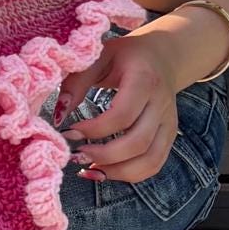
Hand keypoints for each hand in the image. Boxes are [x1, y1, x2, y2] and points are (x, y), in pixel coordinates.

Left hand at [53, 31, 179, 185]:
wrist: (162, 55)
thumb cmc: (124, 56)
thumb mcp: (98, 57)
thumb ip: (77, 82)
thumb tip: (58, 115)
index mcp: (145, 79)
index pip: (122, 115)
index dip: (93, 130)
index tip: (68, 132)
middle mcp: (161, 104)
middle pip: (138, 143)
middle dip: (103, 156)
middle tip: (75, 156)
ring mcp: (169, 122)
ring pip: (150, 160)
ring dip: (117, 172)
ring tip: (88, 169)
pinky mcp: (169, 135)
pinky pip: (154, 164)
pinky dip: (129, 174)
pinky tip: (104, 171)